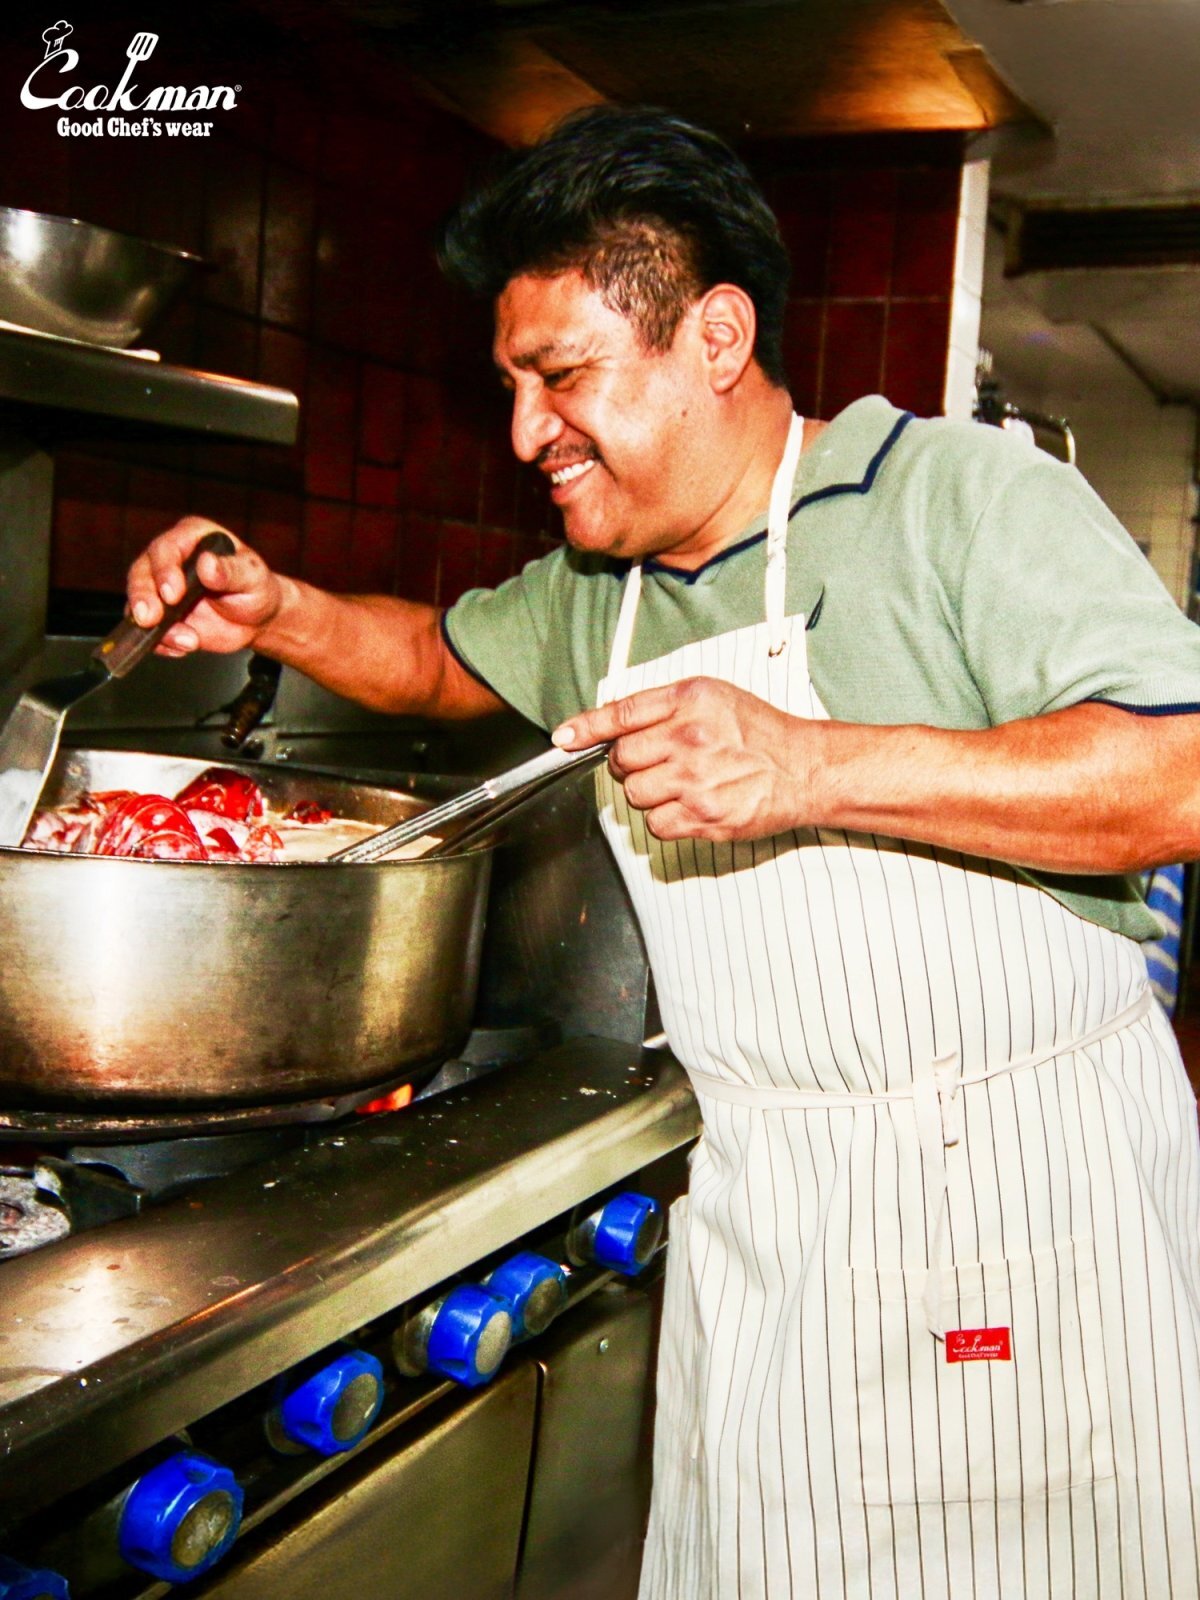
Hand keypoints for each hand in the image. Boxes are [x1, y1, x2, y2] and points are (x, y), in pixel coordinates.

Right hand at [126, 516, 284, 656]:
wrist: (256, 619)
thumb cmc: (255, 588)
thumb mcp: (252, 577)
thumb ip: (230, 570)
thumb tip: (207, 564)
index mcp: (191, 538)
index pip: (166, 549)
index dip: (165, 571)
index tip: (173, 594)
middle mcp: (169, 559)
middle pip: (141, 573)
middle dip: (143, 598)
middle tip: (150, 619)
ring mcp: (159, 588)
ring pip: (138, 603)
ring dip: (152, 626)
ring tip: (186, 641)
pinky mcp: (159, 615)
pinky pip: (146, 630)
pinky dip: (160, 643)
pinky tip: (181, 647)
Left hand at [553, 677, 816, 840]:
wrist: (804, 768)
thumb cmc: (759, 732)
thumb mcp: (711, 697)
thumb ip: (660, 706)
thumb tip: (608, 723)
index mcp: (688, 701)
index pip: (621, 714)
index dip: (586, 728)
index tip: (564, 738)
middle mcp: (690, 738)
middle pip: (622, 761)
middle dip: (632, 766)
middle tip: (660, 763)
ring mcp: (696, 780)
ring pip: (636, 796)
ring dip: (649, 794)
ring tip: (681, 784)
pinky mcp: (705, 816)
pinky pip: (657, 825)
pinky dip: (666, 820)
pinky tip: (689, 806)